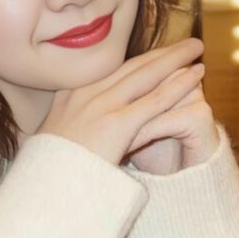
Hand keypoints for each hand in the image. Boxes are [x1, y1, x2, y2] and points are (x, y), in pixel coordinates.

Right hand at [36, 37, 207, 166]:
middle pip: (130, 67)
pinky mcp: (117, 124)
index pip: (110, 73)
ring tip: (197, 48)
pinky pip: (155, 99)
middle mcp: (83, 94)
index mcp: (68, 97)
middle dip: (159, 53)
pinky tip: (195, 75)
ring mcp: (100, 107)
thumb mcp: (53, 146)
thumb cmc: (47, 178)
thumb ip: (69, 133)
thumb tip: (76, 137)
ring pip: (146, 75)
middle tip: (183, 44)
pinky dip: (178, 84)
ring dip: (175, 59)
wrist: (42, 193)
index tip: (156, 56)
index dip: (138, 62)